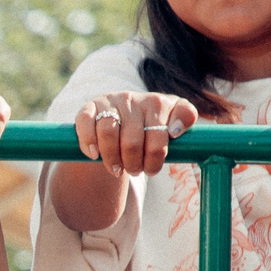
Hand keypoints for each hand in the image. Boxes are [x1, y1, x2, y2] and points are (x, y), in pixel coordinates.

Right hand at [73, 91, 196, 175]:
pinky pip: (86, 123)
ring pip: (108, 132)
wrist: (120, 121)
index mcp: (161, 103)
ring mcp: (112, 101)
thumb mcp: (171, 126)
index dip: (158, 153)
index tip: (154, 165)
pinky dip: (89, 142)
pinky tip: (94, 155)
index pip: (163, 129)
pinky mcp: (90, 107)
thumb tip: (176, 130)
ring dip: (112, 158)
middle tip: (136, 172)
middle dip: (135, 164)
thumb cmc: (149, 130)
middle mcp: (136, 98)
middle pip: (134, 140)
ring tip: (117, 169)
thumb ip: (184, 121)